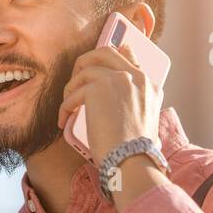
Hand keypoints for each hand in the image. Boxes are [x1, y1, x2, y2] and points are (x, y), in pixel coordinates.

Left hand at [57, 42, 163, 167]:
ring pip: (85, 70)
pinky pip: (73, 92)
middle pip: (104, 52)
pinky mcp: (98, 88)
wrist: (131, 160)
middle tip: (76, 81)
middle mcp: (135, 77)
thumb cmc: (134, 149)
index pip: (128, 55)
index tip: (96, 65)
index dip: (110, 56)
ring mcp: (117, 79)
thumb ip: (132, 100)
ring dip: (71, 88)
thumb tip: (110, 98)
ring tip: (68, 107)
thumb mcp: (143, 118)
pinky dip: (65, 107)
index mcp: (148, 84)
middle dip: (85, 62)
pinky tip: (63, 120)